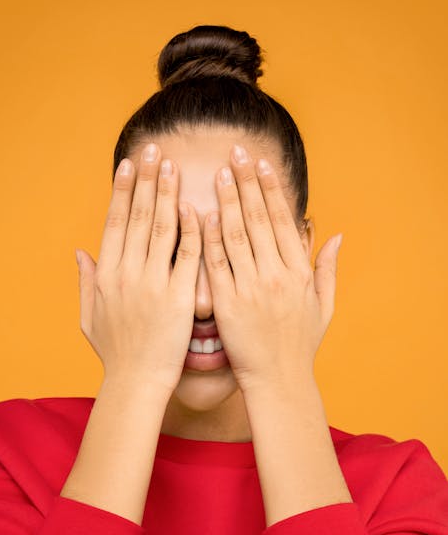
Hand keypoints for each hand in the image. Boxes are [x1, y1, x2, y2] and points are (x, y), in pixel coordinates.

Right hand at [75, 143, 201, 394]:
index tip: (129, 164)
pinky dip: (192, 230)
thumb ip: (86, 281)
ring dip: (166, 194)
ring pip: (161, 228)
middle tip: (154, 149)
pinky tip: (195, 206)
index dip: (122, 190)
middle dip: (145, 179)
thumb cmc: (116, 353)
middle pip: (136, 216)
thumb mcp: (90, 316)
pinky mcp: (179, 298)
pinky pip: (188, 256)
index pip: (114, 222)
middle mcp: (127, 274)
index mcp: (106, 275)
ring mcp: (153, 285)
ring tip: (172, 166)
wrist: (137, 383)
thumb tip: (80, 252)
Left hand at [199, 145, 341, 393]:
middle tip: (234, 153)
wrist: (279, 381)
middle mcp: (276, 275)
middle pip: (258, 220)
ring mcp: (251, 288)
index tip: (260, 164)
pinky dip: (207, 237)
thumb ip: (327, 268)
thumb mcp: (323, 306)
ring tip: (216, 173)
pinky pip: (215, 264)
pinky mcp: (228, 304)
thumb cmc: (300, 345)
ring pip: (236, 235)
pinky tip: (199, 213)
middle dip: (246, 183)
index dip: (271, 190)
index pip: (282, 221)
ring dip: (225, 201)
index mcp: (299, 272)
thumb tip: (335, 234)